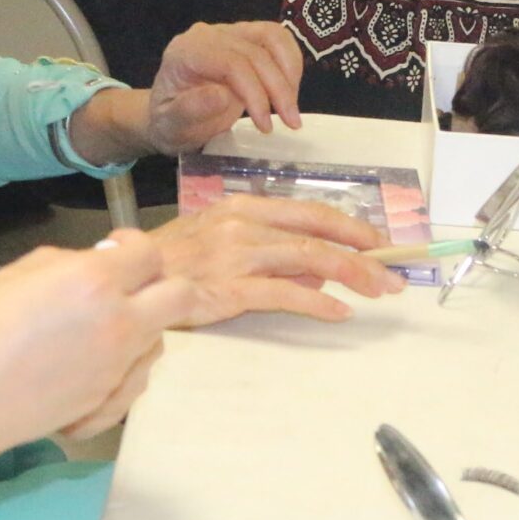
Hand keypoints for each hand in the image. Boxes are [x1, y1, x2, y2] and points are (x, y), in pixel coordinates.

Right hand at [0, 232, 175, 449]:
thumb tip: (91, 264)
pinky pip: (138, 378)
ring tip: (100, 330)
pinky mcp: (109, 401)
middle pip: (180, 297)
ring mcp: (118, 367)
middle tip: (128, 288)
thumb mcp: (15, 274)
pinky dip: (124, 368)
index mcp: (95, 282)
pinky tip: (93, 366)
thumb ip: (64, 262)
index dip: (135, 246)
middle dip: (161, 285)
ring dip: (142, 327)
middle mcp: (119, 323)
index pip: (149, 255)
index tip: (116, 250)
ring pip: (160, 340)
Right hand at [141, 195, 402, 325]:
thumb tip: (316, 267)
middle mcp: (242, 224)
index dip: (350, 226)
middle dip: (362, 252)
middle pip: (316, 233)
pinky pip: (283, 294)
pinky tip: (337, 312)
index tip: (378, 242)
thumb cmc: (170, 262)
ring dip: (351, 275)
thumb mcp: (218, 241)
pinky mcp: (227, 288)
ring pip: (308, 258)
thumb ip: (267, 250)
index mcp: (242, 207)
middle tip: (393, 273)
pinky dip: (316, 302)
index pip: (309, 212)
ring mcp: (235, 254)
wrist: (125, 279)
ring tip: (378, 291)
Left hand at [145, 20, 304, 148]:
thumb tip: (221, 95)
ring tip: (292, 107)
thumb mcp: (172, 126)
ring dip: (290, 72)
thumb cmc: (170, 123)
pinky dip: (290, 62)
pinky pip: (276, 38)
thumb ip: (190, 111)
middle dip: (278, 89)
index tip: (266, 125)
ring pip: (272, 36)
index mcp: (185, 52)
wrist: (171, 115)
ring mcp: (228, 33)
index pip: (230, 62)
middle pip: (255, 51)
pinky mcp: (245, 37)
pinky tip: (290, 90)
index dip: (254, 92)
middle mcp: (207, 35)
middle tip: (291, 123)